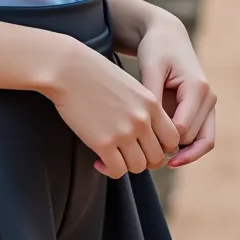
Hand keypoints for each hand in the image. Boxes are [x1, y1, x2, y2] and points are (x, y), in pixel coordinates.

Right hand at [45, 38, 181, 179]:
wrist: (66, 69)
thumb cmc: (94, 74)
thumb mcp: (129, 86)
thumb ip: (142, 109)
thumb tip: (146, 135)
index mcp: (151, 104)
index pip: (172, 139)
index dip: (161, 148)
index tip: (145, 147)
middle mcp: (142, 120)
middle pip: (157, 158)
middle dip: (143, 160)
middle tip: (126, 154)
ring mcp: (123, 132)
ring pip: (138, 167)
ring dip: (126, 166)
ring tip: (112, 157)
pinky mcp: (103, 142)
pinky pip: (117, 171)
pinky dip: (109, 170)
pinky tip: (99, 160)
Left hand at [135, 11, 216, 168]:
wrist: (167, 36)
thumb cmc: (156, 50)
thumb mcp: (150, 69)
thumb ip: (152, 97)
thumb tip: (150, 129)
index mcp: (197, 88)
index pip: (183, 128)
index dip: (163, 141)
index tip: (139, 147)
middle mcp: (209, 98)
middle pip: (193, 139)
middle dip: (171, 149)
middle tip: (142, 157)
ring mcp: (209, 105)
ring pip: (202, 142)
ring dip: (182, 153)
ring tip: (154, 163)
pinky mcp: (204, 110)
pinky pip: (201, 137)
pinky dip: (187, 149)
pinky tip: (165, 156)